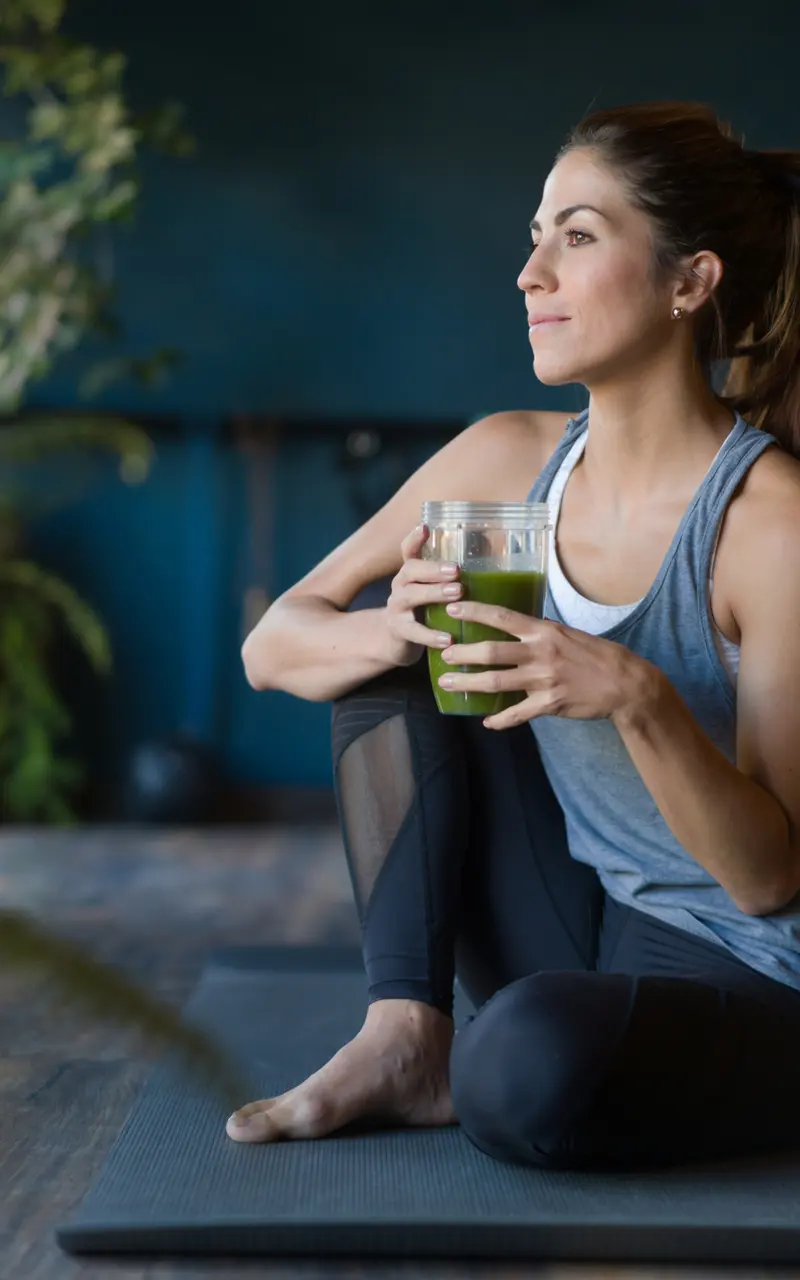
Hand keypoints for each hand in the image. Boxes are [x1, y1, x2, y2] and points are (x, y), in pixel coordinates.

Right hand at [384, 525, 464, 667]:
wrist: (395, 641)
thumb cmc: (424, 610)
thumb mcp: (433, 590)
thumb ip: (452, 577)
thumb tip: (493, 556)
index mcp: (411, 573)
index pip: (409, 550)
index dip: (414, 539)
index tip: (425, 527)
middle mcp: (400, 585)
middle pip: (410, 569)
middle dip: (433, 568)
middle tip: (457, 570)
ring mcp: (397, 607)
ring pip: (410, 596)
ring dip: (434, 593)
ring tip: (457, 594)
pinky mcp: (399, 631)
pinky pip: (414, 632)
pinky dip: (431, 635)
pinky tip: (448, 639)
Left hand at [437, 599, 655, 728]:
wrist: (625, 683)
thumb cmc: (596, 655)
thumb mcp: (568, 634)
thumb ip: (541, 633)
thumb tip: (518, 627)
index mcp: (544, 632)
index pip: (502, 617)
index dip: (475, 612)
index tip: (452, 608)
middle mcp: (540, 653)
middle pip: (492, 652)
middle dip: (463, 653)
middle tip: (443, 653)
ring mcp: (544, 680)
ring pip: (496, 682)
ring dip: (469, 683)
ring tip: (449, 683)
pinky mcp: (550, 704)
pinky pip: (518, 714)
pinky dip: (500, 720)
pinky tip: (487, 722)